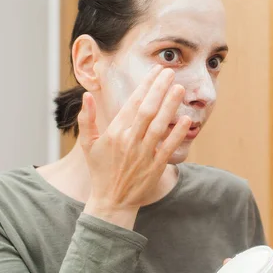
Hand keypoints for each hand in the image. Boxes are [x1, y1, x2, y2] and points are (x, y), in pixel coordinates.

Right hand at [79, 65, 190, 228]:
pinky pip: (168, 147)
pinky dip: (177, 133)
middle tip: (170, 72)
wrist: (111, 201)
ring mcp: (143, 154)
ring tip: (179, 88)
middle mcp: (129, 141)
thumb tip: (86, 96)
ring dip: (170, 106)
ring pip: (158, 125)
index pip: (132, 103)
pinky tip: (186, 119)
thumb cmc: (101, 170)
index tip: (156, 71)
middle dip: (159, 89)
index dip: (145, 85)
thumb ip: (86, 119)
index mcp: (114, 133)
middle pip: (147, 110)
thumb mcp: (87, 145)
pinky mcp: (155, 167)